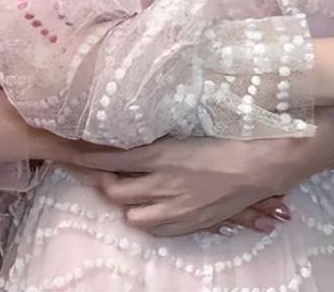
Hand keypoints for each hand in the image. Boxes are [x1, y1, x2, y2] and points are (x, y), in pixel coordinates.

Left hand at [73, 118, 333, 237]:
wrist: (264, 162)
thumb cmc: (232, 130)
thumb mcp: (190, 120)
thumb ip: (161, 122)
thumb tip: (138, 106)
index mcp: (160, 154)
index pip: (109, 157)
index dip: (85, 156)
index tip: (69, 150)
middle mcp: (162, 183)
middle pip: (114, 190)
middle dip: (102, 180)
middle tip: (97, 168)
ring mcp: (177, 206)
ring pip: (131, 213)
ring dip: (125, 201)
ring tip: (124, 186)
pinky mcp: (192, 222)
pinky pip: (156, 227)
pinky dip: (147, 218)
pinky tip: (151, 206)